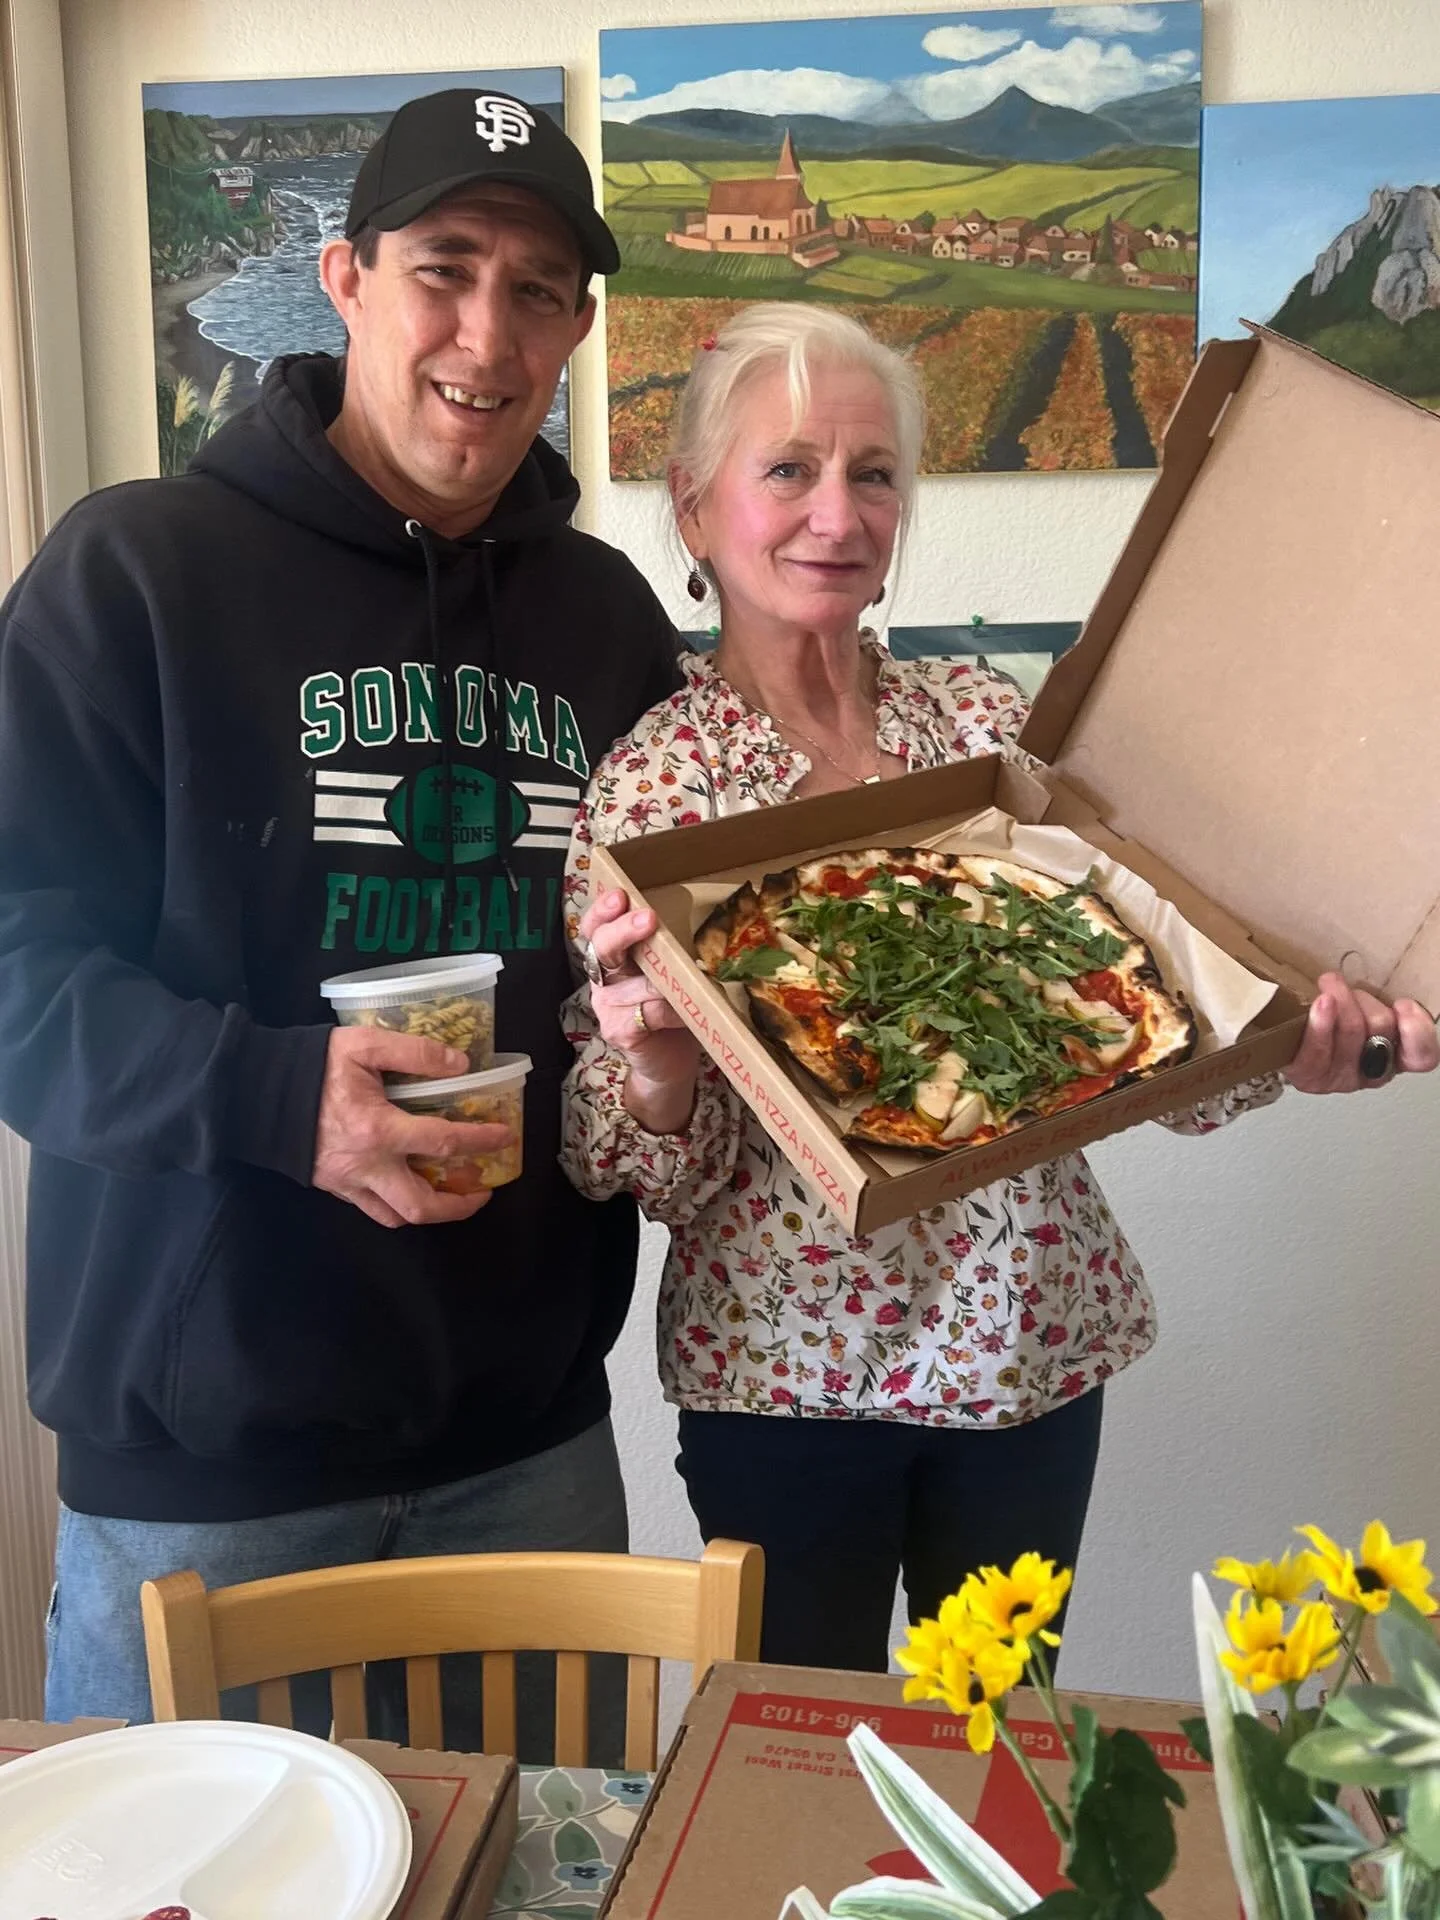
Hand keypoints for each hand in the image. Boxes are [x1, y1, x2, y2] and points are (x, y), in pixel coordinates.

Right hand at [312, 1026, 512, 1227]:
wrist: (256, 1092)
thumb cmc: (312, 1066)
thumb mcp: (364, 1044)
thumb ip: (414, 1052)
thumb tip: (460, 1064)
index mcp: (377, 1129)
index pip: (442, 1142)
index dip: (480, 1141)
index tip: (504, 1136)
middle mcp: (365, 1166)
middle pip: (421, 1206)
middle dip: (459, 1206)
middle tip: (482, 1190)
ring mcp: (347, 1183)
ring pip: (396, 1216)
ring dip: (430, 1210)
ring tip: (452, 1194)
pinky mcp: (333, 1188)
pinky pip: (372, 1209)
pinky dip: (398, 1204)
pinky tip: (410, 1184)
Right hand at [580, 888, 700, 1131]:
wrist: (668, 1064)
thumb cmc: (672, 1011)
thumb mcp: (668, 975)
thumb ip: (666, 953)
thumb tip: (694, 921)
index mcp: (611, 960)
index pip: (596, 928)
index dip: (603, 910)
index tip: (619, 894)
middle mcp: (603, 981)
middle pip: (601, 947)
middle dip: (623, 930)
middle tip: (648, 918)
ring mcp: (607, 1008)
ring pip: (637, 983)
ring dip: (666, 981)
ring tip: (691, 982)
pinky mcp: (620, 1032)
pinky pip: (651, 1012)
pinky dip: (674, 1011)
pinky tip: (686, 1013)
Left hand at [1284, 970, 1438, 1094]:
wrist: (1281, 1042)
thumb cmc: (1329, 1023)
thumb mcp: (1365, 1010)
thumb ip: (1382, 1004)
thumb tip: (1394, 991)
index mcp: (1393, 1060)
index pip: (1422, 1056)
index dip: (1418, 1030)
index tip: (1403, 1004)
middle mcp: (1369, 1073)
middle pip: (1381, 1028)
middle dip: (1364, 1000)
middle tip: (1348, 991)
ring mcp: (1337, 1077)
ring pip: (1352, 1031)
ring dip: (1342, 999)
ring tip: (1329, 985)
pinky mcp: (1307, 1075)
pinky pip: (1318, 1049)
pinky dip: (1322, 1022)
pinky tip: (1322, 1002)